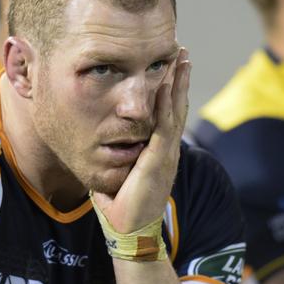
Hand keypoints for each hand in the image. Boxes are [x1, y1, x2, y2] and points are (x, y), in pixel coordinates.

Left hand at [91, 48, 190, 231]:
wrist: (130, 229)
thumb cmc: (122, 206)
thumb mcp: (119, 175)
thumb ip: (117, 159)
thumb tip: (101, 148)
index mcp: (159, 152)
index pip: (168, 115)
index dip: (171, 92)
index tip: (170, 69)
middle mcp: (167, 149)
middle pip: (177, 107)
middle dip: (179, 79)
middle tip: (182, 54)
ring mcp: (166, 153)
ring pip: (175, 111)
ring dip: (178, 83)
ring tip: (181, 59)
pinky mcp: (159, 159)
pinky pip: (165, 126)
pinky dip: (167, 104)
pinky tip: (167, 85)